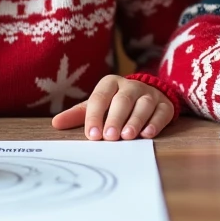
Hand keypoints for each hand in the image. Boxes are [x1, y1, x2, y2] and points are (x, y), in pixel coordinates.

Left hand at [51, 76, 174, 140]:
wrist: (147, 96)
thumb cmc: (115, 104)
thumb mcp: (96, 106)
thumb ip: (77, 115)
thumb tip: (55, 123)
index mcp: (110, 83)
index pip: (100, 98)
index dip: (95, 116)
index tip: (92, 135)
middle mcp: (131, 86)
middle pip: (122, 100)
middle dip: (116, 119)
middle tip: (110, 137)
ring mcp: (149, 94)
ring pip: (143, 105)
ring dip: (135, 120)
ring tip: (128, 136)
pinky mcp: (164, 104)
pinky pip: (161, 112)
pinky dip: (155, 123)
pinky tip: (147, 134)